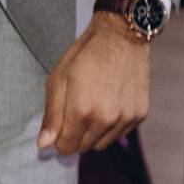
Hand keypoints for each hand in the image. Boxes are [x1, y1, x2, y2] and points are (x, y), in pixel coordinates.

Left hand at [38, 12, 151, 154]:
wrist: (122, 35)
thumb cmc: (86, 55)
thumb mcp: (58, 80)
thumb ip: (51, 116)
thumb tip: (43, 145)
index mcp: (82, 111)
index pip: (66, 148)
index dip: (60, 137)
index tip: (63, 120)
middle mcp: (106, 119)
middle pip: (84, 147)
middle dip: (77, 134)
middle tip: (79, 107)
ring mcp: (126, 117)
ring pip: (103, 143)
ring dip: (96, 132)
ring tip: (97, 104)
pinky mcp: (140, 114)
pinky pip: (120, 133)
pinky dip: (113, 124)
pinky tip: (112, 102)